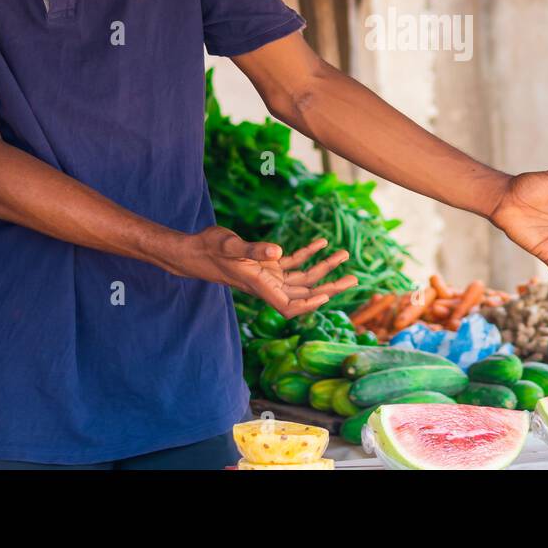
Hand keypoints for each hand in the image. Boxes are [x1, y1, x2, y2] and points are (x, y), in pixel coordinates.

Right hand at [179, 228, 357, 317]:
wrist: (193, 251)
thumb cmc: (208, 248)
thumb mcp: (230, 245)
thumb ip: (253, 250)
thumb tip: (279, 251)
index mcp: (260, 286)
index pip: (288, 306)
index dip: (308, 305)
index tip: (326, 296)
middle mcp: (268, 285)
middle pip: (304, 294)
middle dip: (329, 287)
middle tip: (354, 278)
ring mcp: (269, 276)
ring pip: (302, 278)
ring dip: (323, 268)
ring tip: (344, 254)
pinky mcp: (267, 265)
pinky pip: (293, 263)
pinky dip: (307, 253)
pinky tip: (321, 241)